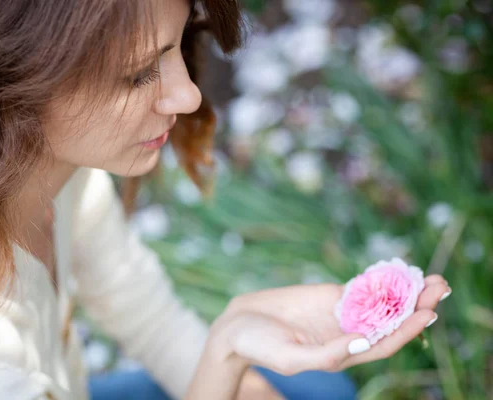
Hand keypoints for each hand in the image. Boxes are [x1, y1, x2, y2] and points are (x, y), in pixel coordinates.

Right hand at [186, 274, 449, 399]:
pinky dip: (377, 280)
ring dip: (404, 290)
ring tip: (429, 277)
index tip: (427, 313)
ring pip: (379, 302)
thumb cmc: (260, 347)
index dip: (407, 330)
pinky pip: (359, 288)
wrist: (236, 326)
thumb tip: (364, 342)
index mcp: (342, 354)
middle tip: (439, 286)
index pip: (383, 343)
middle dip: (416, 305)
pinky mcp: (328, 296)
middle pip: (389, 320)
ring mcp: (338, 314)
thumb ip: (328, 353)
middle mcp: (346, 334)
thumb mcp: (292, 357)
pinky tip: (395, 270)